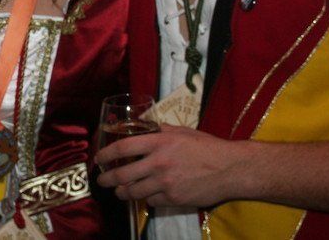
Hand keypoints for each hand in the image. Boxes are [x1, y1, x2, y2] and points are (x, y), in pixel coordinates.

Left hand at [95, 124, 244, 207]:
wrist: (229, 169)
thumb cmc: (206, 146)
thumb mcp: (182, 132)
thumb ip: (160, 130)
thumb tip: (143, 126)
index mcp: (159, 143)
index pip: (123, 148)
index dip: (106, 154)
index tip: (99, 158)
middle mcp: (158, 163)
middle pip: (123, 175)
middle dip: (107, 179)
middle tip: (102, 180)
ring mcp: (165, 183)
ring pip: (133, 192)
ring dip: (122, 192)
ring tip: (119, 191)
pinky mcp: (173, 199)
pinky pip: (151, 202)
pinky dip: (146, 199)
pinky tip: (146, 196)